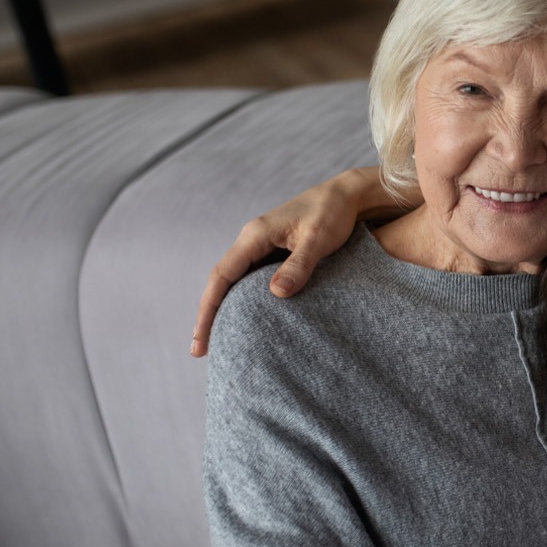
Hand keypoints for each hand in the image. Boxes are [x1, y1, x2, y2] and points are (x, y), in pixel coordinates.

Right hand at [190, 166, 391, 355]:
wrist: (345, 196)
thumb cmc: (332, 214)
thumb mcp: (318, 239)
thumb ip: (299, 265)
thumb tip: (275, 293)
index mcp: (255, 236)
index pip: (222, 276)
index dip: (208, 308)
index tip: (200, 338)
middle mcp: (251, 241)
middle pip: (221, 281)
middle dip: (208, 314)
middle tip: (200, 350)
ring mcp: (261, 247)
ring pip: (234, 281)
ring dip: (224, 308)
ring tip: (217, 341)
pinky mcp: (274, 253)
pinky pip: (251, 279)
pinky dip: (244, 300)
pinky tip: (246, 320)